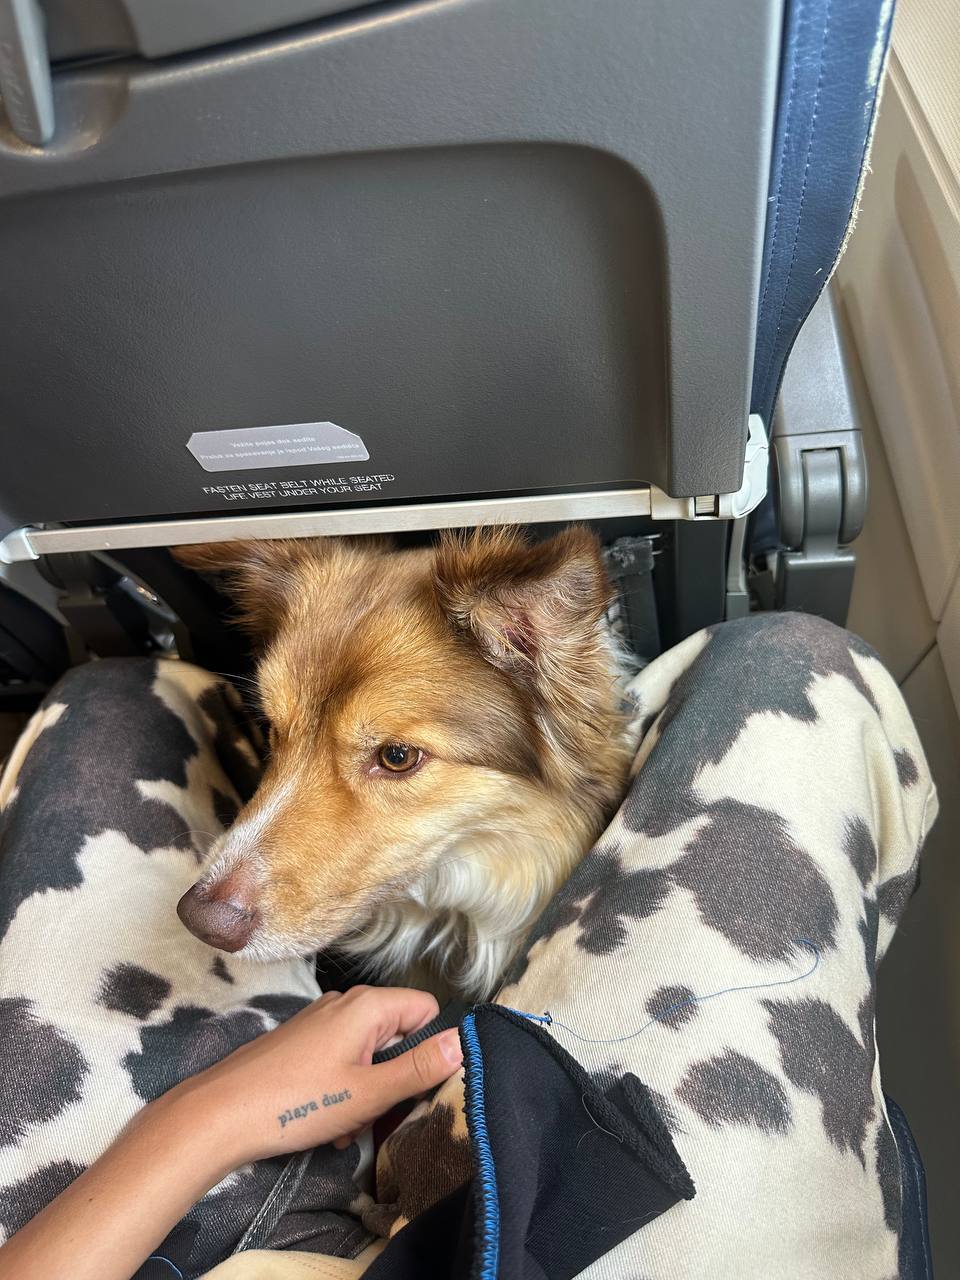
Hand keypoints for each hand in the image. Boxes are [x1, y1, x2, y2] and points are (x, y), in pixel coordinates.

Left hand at [170, 985, 463, 1166]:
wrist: (220, 1115)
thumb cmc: (295, 1103)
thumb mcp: (367, 1093)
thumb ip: (419, 1068)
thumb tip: (463, 1043)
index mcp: (367, 1006)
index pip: (427, 1011)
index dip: (429, 1049)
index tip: (417, 1088)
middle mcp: (345, 1004)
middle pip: (398, 1035)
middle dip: (394, 1079)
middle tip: (376, 1115)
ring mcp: (321, 1022)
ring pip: (370, 1054)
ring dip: (368, 1093)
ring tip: (345, 1126)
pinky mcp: (302, 1044)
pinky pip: (343, 1062)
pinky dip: (344, 1091)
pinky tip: (327, 1123)